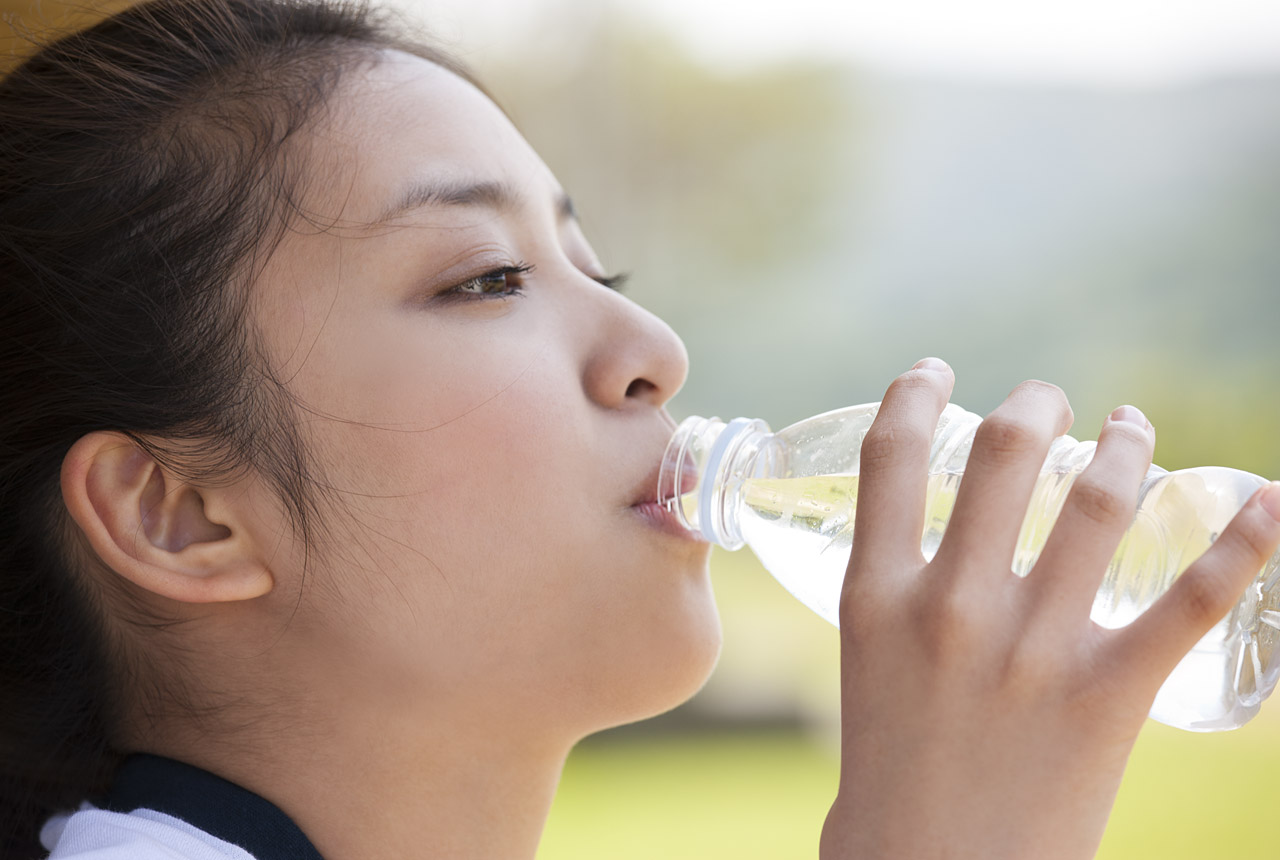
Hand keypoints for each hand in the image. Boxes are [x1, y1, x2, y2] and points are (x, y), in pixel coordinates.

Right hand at [819, 358, 1279, 859]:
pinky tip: (1270, 499)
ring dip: (1123, 445)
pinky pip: (1190, 603)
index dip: (914, 394)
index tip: (937, 372)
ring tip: (1130, 427)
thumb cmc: (891, 774)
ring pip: (1096, 502)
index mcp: (876, 596)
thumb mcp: (867, 664)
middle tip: (1051, 404)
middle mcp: (951, 606)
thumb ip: (897, 597)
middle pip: (1001, 455)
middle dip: (1033, 405)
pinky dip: (1242, 542)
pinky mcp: (1107, 696)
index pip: (889, 458)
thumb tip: (937, 537)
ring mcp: (1032, 649)